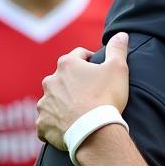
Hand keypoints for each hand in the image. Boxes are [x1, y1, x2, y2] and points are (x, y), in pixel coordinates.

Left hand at [36, 33, 130, 148]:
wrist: (94, 131)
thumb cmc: (106, 98)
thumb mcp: (118, 69)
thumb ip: (117, 49)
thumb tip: (122, 34)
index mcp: (67, 64)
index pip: (79, 55)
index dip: (91, 60)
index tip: (99, 71)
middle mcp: (50, 81)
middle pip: (63, 78)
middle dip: (74, 84)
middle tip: (90, 95)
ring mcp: (44, 103)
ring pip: (53, 99)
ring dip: (62, 104)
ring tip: (78, 114)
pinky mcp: (43, 123)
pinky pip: (46, 122)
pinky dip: (54, 124)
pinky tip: (66, 129)